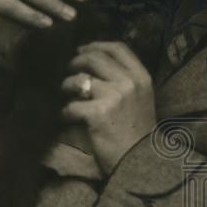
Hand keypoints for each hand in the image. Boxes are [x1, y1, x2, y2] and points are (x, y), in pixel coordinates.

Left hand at [61, 42, 156, 174]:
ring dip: (66, 86)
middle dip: (75, 62)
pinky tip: (67, 118)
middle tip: (67, 71)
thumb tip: (93, 65)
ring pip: (78, 80)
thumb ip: (124, 80)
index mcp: (141, 76)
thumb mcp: (141, 98)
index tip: (82, 51)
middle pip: (94, 58)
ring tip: (65, 95)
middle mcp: (129, 82)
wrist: (141, 161)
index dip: (96, 45)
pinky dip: (65, 112)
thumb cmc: (138, 132)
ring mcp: (113, 96)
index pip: (117, 48)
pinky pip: (71, 106)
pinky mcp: (97, 113)